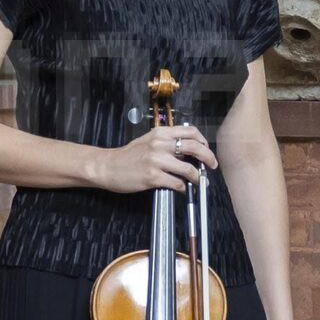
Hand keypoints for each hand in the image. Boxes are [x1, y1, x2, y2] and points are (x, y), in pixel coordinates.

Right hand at [94, 125, 216, 193]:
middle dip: (208, 158)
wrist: (108, 166)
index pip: (190, 132)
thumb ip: (167, 142)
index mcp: (160, 133)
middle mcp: (159, 144)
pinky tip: (181, 188)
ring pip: (188, 168)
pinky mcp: (152, 177)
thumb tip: (189, 151)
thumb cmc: (128, 156)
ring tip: (197, 181)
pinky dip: (183, 187)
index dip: (203, 141)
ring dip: (196, 176)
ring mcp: (156, 161)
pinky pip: (176, 183)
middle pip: (194, 147)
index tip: (206, 150)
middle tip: (211, 166)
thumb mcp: (148, 141)